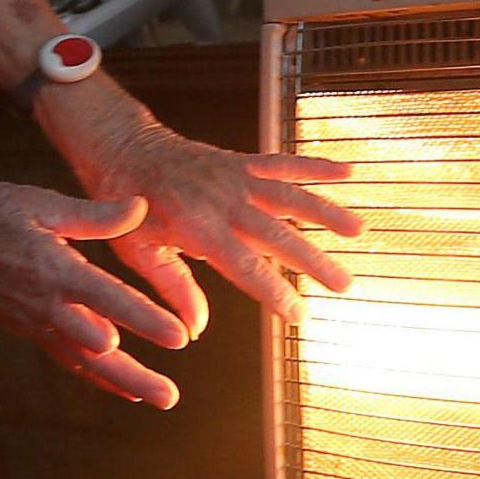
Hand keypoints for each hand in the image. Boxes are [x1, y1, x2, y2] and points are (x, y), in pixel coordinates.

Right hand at [0, 180, 194, 408]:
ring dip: (122, 382)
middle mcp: (45, 306)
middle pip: (97, 349)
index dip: (144, 319)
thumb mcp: (40, 203)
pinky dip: (96, 376)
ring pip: (84, 362)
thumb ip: (94, 215)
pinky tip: (125, 389)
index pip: (107, 299)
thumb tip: (140, 208)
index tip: (178, 337)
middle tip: (171, 396)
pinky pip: (67, 359)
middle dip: (136, 373)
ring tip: (160, 398)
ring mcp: (35, 323)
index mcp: (53, 270)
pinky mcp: (28, 329)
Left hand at [52, 101, 364, 335]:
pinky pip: (282, 164)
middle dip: (314, 261)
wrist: (121, 149)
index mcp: (196, 227)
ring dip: (326, 212)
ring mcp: (234, 177)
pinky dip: (315, 166)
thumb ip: (172, 288)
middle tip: (344, 285)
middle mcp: (222, 200)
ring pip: (289, 196)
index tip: (299, 315)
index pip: (245, 267)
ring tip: (358, 231)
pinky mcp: (240, 162)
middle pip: (278, 235)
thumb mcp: (137, 254)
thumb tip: (196, 329)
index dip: (275, 293)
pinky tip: (349, 170)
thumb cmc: (125, 209)